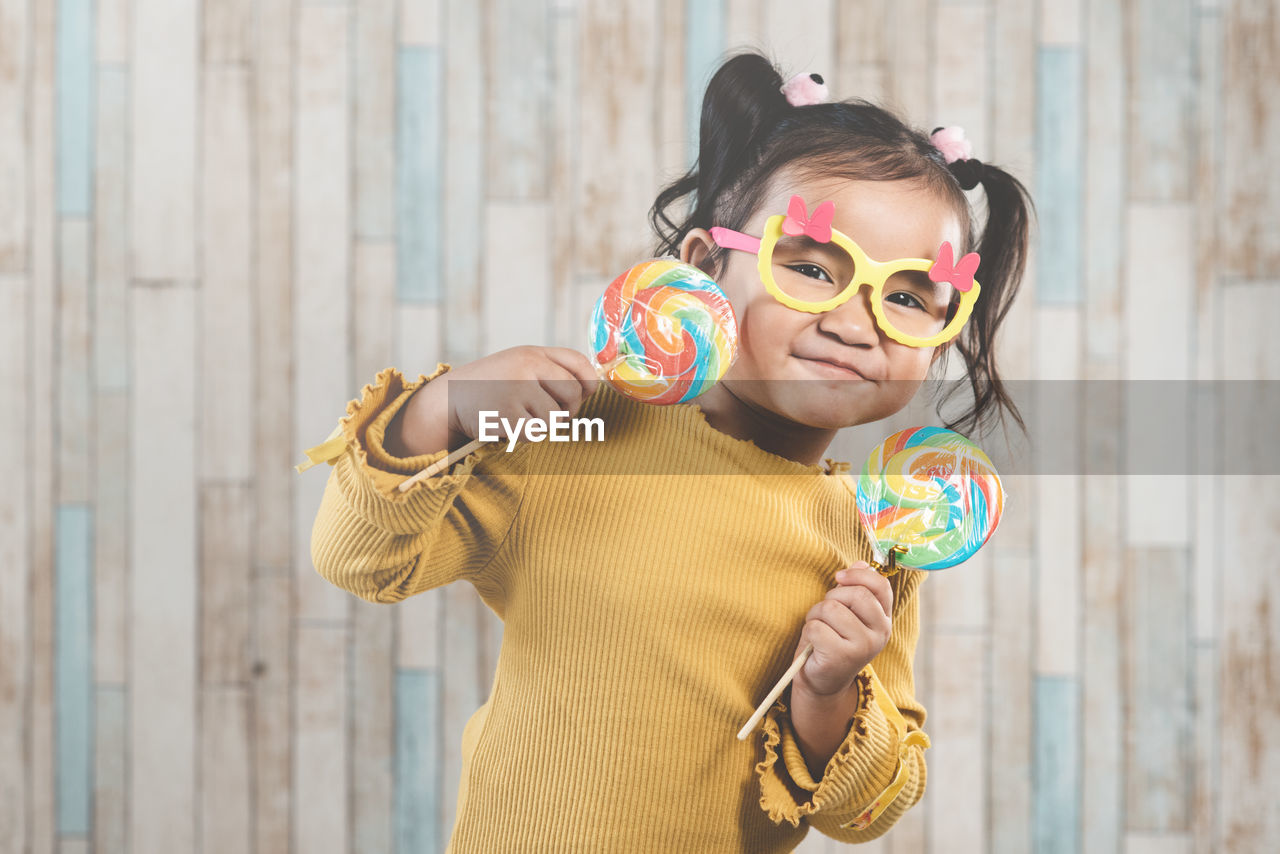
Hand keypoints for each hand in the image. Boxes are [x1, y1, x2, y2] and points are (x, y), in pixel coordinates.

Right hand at [390, 346, 599, 455]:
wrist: (450, 397)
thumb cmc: (493, 383)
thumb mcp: (521, 363)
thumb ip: (553, 368)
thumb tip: (592, 386)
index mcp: (534, 353)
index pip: (581, 365)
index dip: (588, 384)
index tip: (582, 394)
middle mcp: (527, 366)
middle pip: (573, 394)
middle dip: (567, 409)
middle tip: (547, 412)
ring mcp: (517, 389)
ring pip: (555, 417)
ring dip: (542, 424)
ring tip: (519, 415)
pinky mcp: (507, 415)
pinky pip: (535, 433)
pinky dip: (526, 435)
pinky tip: (508, 424)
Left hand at [792, 562, 893, 698]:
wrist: (822, 681)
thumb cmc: (832, 640)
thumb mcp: (847, 613)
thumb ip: (855, 588)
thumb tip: (861, 562)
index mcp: (884, 619)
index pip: (881, 586)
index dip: (858, 575)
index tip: (839, 577)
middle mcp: (881, 633)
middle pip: (856, 594)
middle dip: (832, 596)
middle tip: (826, 613)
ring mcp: (864, 646)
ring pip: (832, 608)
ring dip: (816, 615)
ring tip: (820, 630)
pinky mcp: (843, 656)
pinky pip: (817, 627)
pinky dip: (809, 631)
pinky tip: (815, 645)